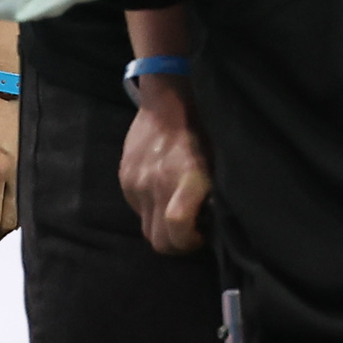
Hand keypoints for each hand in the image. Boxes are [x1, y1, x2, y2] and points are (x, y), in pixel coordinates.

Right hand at [118, 81, 214, 253]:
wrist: (169, 99)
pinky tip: (164, 191)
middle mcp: (155, 184)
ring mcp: (135, 182)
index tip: (203, 235)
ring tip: (178, 209)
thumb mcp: (219, 163)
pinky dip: (151, 208)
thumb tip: (217, 225)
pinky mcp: (124, 178)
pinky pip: (137, 208)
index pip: (177, 229)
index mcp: (184, 178)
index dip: (191, 242)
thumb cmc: (204, 128)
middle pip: (158, 241)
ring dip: (162, 227)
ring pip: (146, 227)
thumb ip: (214, 196)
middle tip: (192, 231)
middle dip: (177, 244)